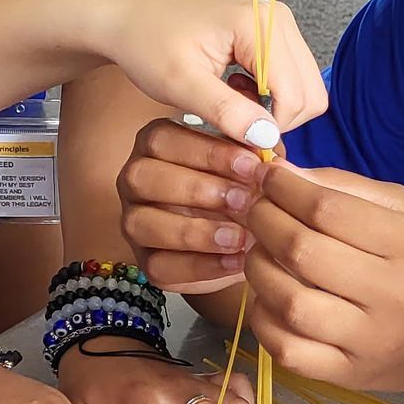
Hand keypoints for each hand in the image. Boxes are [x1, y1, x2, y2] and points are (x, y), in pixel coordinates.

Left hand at [81, 0, 325, 145]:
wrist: (128, 20)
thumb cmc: (147, 43)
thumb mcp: (182, 85)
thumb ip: (227, 112)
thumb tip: (267, 137)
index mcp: (259, 25)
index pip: (296, 95)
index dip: (271, 128)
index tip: (238, 141)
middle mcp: (278, 19)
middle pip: (310, 92)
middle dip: (277, 119)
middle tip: (234, 124)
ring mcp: (277, 24)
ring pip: (303, 87)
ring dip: (271, 108)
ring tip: (229, 103)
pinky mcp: (271, 33)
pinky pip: (289, 78)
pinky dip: (267, 95)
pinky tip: (233, 91)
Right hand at [117, 115, 268, 295]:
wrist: (246, 236)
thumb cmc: (246, 187)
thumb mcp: (255, 165)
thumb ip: (256, 156)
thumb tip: (269, 156)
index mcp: (158, 143)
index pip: (163, 137)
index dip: (207, 151)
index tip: (251, 164)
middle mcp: (137, 178)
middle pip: (142, 177)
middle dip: (196, 189)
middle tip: (244, 201)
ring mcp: (134, 221)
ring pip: (140, 223)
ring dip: (192, 231)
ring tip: (238, 237)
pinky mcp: (146, 260)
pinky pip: (158, 265)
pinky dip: (200, 266)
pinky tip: (235, 261)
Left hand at [243, 162, 403, 390]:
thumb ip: (348, 188)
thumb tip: (285, 173)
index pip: (327, 210)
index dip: (284, 188)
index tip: (268, 178)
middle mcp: (390, 296)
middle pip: (302, 252)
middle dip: (263, 221)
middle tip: (254, 210)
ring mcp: (368, 342)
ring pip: (288, 302)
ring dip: (258, 268)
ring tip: (259, 251)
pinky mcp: (350, 376)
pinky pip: (288, 350)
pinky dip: (263, 320)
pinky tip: (267, 298)